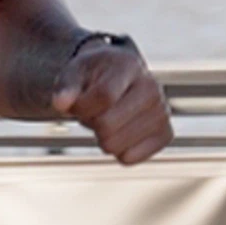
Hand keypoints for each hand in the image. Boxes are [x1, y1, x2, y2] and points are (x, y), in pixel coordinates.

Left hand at [55, 39, 171, 164]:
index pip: (103, 97)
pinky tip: (121, 131)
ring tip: (107, 118)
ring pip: (115, 147)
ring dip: (102, 137)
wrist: (118, 79)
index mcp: (128, 65)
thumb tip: (60, 104)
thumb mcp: (74, 73)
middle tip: (93, 111)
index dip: (81, 106)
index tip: (74, 104)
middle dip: (90, 122)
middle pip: (106, 126)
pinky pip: (129, 158)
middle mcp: (151, 87)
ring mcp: (162, 111)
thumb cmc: (92, 77)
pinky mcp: (165, 134)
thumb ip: (64, 87)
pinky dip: (117, 151)